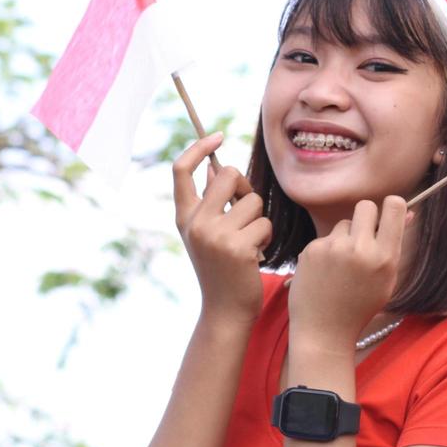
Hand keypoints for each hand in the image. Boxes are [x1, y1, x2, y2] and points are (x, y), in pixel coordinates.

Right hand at [174, 133, 271, 320]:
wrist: (224, 311)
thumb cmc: (223, 269)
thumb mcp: (206, 235)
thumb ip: (211, 205)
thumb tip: (225, 170)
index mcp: (184, 217)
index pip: (181, 170)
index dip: (199, 148)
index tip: (218, 136)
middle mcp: (195, 223)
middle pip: (227, 174)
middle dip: (244, 188)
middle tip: (246, 211)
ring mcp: (214, 235)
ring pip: (252, 200)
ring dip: (258, 219)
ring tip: (249, 244)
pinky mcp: (237, 247)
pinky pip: (264, 223)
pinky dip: (265, 238)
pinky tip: (254, 257)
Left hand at [287, 196, 409, 349]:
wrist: (323, 331)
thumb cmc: (359, 307)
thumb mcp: (386, 280)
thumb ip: (394, 246)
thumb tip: (408, 212)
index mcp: (384, 258)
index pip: (394, 206)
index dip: (392, 206)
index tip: (388, 214)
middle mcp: (360, 249)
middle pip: (366, 206)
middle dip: (366, 218)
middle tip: (363, 238)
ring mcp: (333, 248)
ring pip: (343, 223)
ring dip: (345, 237)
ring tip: (342, 265)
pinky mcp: (311, 250)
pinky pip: (326, 238)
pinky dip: (327, 250)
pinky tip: (325, 272)